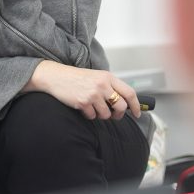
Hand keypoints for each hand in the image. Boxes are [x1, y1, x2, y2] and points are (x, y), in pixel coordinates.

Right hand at [25, 60, 140, 119]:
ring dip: (101, 115)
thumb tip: (124, 103)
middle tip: (114, 115)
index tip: (137, 113)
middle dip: (118, 114)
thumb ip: (110, 87)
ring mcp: (93, 94)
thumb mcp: (97, 77)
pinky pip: (93, 116)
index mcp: (108, 77)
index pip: (129, 93)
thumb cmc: (76, 78)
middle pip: (121, 106)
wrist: (56, 77)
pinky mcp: (83, 102)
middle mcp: (102, 85)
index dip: (136, 105)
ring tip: (93, 107)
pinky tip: (83, 107)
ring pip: (107, 114)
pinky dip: (89, 115)